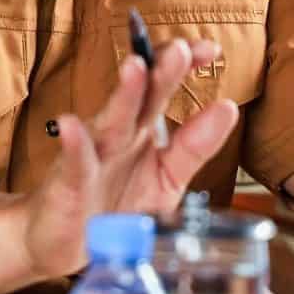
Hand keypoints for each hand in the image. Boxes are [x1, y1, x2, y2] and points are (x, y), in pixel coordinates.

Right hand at [22, 39, 239, 279]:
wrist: (66, 243)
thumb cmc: (114, 206)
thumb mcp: (165, 178)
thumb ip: (194, 146)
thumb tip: (227, 108)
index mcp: (141, 130)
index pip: (162, 88)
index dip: (183, 67)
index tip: (208, 49)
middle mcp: (118, 136)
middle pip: (140, 98)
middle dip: (158, 72)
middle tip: (178, 50)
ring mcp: (93, 157)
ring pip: (111, 123)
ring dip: (123, 96)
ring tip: (135, 68)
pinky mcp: (69, 184)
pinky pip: (74, 163)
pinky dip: (73, 144)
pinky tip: (70, 125)